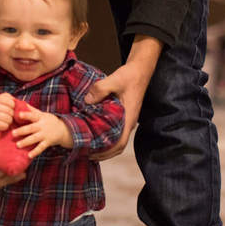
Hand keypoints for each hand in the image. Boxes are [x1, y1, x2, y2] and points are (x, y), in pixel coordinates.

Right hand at [0, 93, 16, 131]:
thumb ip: (6, 96)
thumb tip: (15, 99)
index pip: (10, 102)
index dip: (13, 106)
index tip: (11, 108)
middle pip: (10, 111)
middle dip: (12, 114)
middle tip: (10, 115)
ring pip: (8, 119)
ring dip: (10, 121)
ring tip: (7, 120)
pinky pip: (5, 126)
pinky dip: (6, 126)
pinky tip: (3, 124)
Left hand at [13, 107, 70, 157]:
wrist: (64, 130)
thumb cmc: (49, 121)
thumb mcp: (42, 114)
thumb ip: (32, 110)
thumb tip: (21, 103)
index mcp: (41, 118)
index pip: (33, 115)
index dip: (26, 115)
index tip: (19, 115)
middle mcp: (42, 126)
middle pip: (31, 128)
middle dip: (22, 131)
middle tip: (13, 133)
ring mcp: (45, 135)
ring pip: (34, 138)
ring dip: (26, 142)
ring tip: (18, 145)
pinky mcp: (48, 142)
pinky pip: (41, 148)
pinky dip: (35, 152)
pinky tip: (29, 155)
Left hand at [88, 35, 160, 160]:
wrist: (140, 70)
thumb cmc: (130, 76)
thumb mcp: (114, 80)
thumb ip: (100, 89)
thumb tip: (87, 101)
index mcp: (128, 118)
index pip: (120, 143)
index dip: (107, 153)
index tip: (93, 155)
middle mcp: (128, 122)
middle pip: (117, 146)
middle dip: (102, 153)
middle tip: (84, 153)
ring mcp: (126, 119)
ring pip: (116, 138)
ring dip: (103, 145)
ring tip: (87, 146)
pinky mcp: (123, 114)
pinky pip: (114, 129)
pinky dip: (105, 135)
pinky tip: (93, 132)